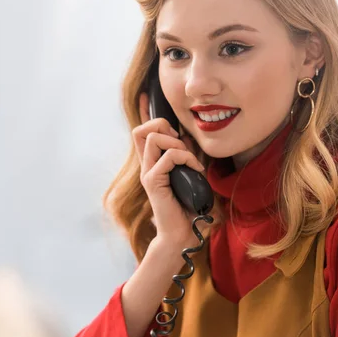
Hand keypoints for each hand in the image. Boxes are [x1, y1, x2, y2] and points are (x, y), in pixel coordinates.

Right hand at [132, 92, 204, 250]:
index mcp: (153, 163)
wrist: (182, 233)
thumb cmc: (188, 206)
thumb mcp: (190, 175)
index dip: (147, 114)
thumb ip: (187, 157)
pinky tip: (195, 170)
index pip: (142, 131)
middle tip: (182, 145)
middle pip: (141, 129)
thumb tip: (190, 137)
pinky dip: (185, 158)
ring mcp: (148, 173)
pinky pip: (168, 156)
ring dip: (177, 144)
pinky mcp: (153, 181)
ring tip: (190, 160)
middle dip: (164, 127)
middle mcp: (146, 165)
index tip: (154, 103)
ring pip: (153, 138)